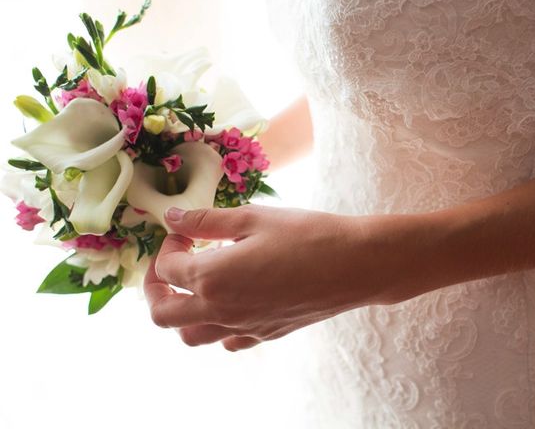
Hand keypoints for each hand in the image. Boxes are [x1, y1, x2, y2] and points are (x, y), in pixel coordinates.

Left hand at [144, 205, 385, 350]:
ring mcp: (245, 327)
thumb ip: (207, 220)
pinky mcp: (266, 334)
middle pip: (163, 314)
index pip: (168, 268)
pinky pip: (227, 341)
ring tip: (195, 285)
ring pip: (190, 335)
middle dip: (155, 287)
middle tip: (170, 263)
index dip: (169, 244)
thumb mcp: (254, 218)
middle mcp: (222, 311)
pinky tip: (231, 301)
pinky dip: (216, 326)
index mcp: (213, 278)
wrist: (357, 265)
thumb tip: (172, 217)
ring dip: (181, 311)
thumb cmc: (308, 235)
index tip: (186, 230)